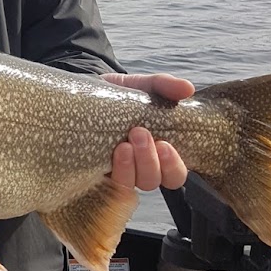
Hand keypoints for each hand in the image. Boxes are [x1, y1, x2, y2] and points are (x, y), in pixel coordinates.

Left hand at [103, 72, 194, 190]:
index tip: (165, 144)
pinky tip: (110, 154)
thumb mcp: (143, 86)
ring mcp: (115, 170)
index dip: (172, 166)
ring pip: (129, 185)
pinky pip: (105, 183)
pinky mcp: (93, 171)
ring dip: (129, 167)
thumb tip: (187, 88)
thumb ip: (165, 86)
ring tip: (123, 145)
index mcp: (156, 152)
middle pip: (152, 181)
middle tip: (139, 133)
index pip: (173, 174)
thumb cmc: (120, 95)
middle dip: (149, 161)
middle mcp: (138, 166)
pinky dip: (111, 171)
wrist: (83, 92)